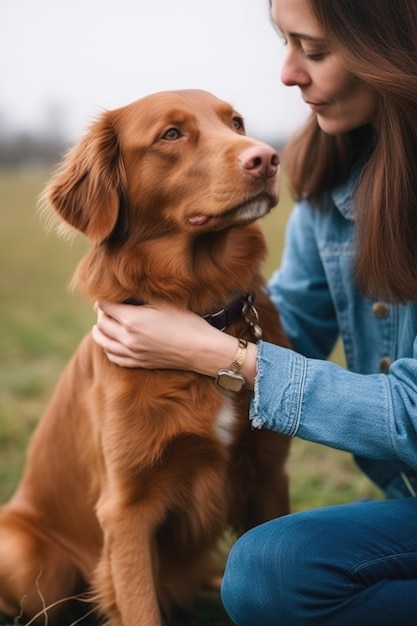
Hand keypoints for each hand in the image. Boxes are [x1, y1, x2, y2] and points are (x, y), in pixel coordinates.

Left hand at [92, 301, 236, 374]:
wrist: (200, 349)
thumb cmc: (186, 323)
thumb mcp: (164, 304)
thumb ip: (141, 299)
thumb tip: (126, 294)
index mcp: (132, 320)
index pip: (105, 307)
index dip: (103, 300)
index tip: (106, 297)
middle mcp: (128, 338)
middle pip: (102, 324)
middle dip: (100, 314)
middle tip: (104, 309)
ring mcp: (133, 353)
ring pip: (104, 343)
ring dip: (99, 332)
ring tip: (100, 326)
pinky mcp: (139, 363)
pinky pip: (115, 358)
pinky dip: (108, 349)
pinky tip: (110, 344)